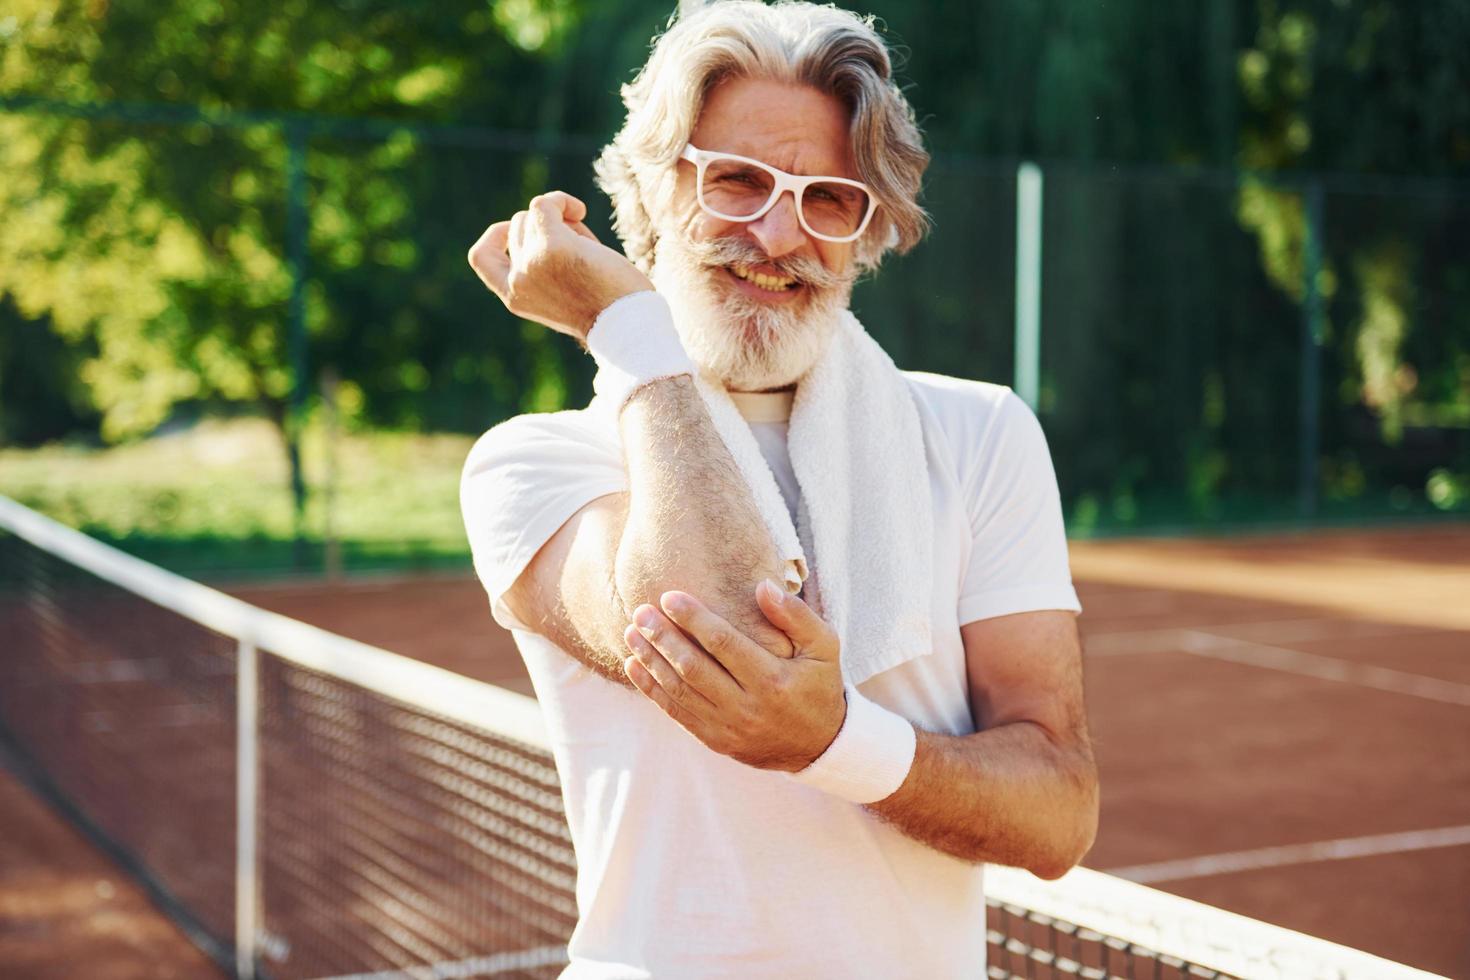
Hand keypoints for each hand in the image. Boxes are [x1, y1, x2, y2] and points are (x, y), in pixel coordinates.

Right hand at [466, 191, 653, 338]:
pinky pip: (544, 204)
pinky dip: (561, 201)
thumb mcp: (562, 288)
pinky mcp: (552, 248)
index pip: (481, 256)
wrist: (627, 327)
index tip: (527, 230)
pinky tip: (581, 211)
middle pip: (517, 228)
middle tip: (579, 245)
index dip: (498, 235)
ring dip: (560, 219)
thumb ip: (545, 259)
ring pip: (531, 215)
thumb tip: (548, 214)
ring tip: (587, 242)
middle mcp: (517, 281)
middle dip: (547, 227)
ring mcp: (532, 263)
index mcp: (515, 297)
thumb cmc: (609, 309)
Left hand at [621, 580, 846, 771]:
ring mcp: (728, 728)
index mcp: (773, 680)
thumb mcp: (825, 646)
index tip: (669, 596)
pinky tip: (634, 666)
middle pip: (693, 667)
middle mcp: (747, 707)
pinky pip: (677, 713)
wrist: (819, 745)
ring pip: (679, 691)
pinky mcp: (715, 740)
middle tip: (640, 612)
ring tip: (631, 633)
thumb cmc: (820, 686)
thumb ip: (796, 615)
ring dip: (651, 661)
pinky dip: (652, 689)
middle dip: (663, 637)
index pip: (723, 643)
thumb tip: (763, 586)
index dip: (693, 618)